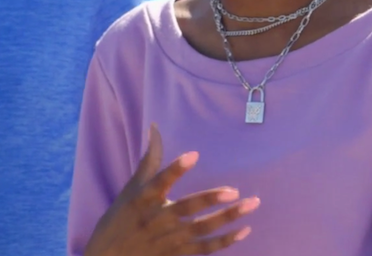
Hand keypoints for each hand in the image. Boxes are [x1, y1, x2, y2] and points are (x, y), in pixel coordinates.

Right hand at [84, 124, 258, 255]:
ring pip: (202, 230)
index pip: (159, 182)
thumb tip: (155, 128)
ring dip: (227, 218)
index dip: (175, 169)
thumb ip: (149, 161)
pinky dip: (225, 241)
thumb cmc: (120, 220)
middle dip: (210, 199)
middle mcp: (156, 220)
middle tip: (235, 191)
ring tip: (251, 204)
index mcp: (142, 200)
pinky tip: (244, 230)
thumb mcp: (131, 190)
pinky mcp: (176, 255)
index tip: (194, 155)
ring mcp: (167, 240)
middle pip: (186, 209)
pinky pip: (205, 249)